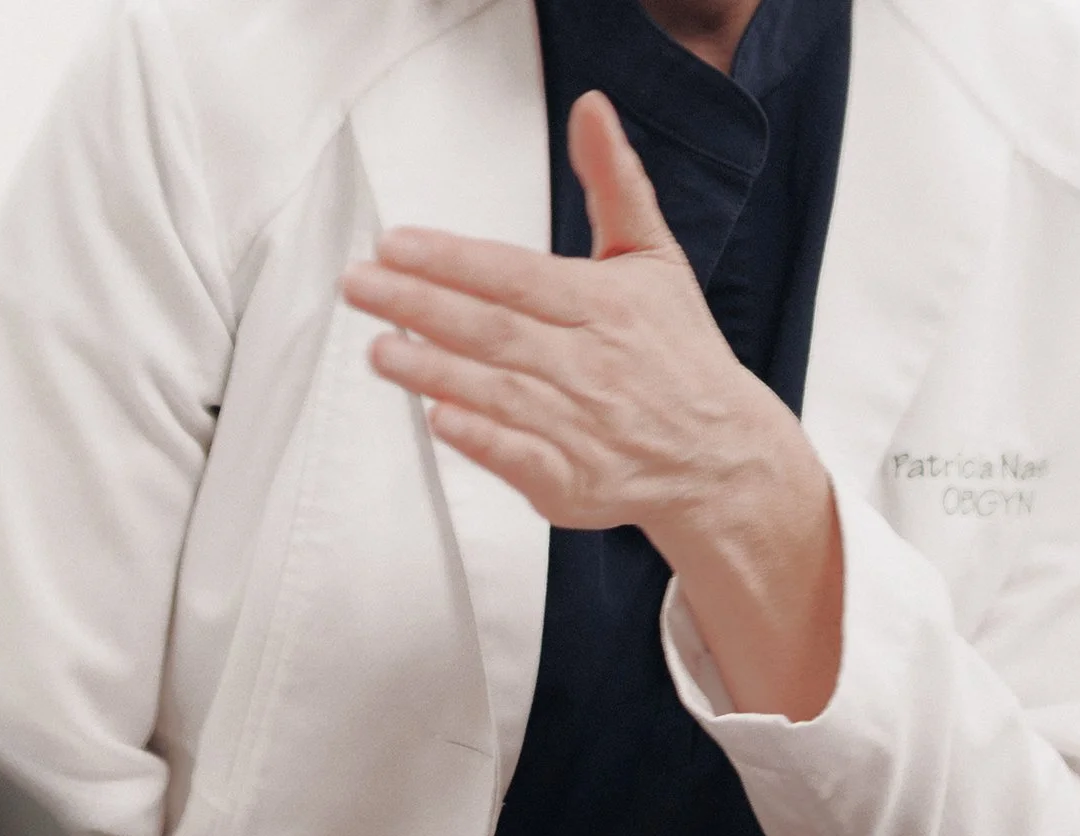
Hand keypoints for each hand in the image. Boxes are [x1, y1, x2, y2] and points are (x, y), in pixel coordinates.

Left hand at [341, 90, 820, 553]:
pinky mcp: (572, 481)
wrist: (721, 456)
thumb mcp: (654, 258)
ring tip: (379, 348)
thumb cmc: (676, 353)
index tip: (395, 244)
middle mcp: (591, 364)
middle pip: (493, 330)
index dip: (453, 260)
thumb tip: (591, 109)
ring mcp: (581, 427)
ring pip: (496, 392)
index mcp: (606, 305)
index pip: (515, 276)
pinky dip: (481, 439)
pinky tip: (437, 417)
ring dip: (433, 370)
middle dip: (419, 305)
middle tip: (359, 286)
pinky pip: (520, 459)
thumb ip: (615, 184)